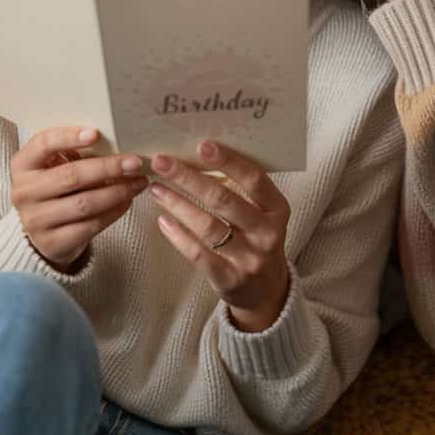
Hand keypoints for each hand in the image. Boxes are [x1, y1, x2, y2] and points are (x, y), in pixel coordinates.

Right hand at [11, 126, 147, 271]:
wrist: (44, 230)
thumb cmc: (56, 187)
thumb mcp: (56, 165)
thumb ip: (76, 152)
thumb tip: (117, 146)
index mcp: (23, 164)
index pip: (44, 144)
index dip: (69, 137)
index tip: (96, 133)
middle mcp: (23, 192)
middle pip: (71, 176)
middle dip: (108, 168)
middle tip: (134, 163)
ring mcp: (35, 221)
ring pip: (84, 203)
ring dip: (117, 191)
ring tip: (138, 182)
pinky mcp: (52, 243)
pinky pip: (90, 226)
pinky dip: (114, 212)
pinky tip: (128, 201)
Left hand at [148, 141, 290, 332]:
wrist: (266, 289)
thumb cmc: (257, 237)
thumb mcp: (262, 213)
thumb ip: (240, 189)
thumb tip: (198, 156)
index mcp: (277, 209)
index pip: (254, 179)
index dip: (228, 161)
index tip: (201, 146)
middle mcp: (267, 233)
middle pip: (223, 200)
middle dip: (188, 178)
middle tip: (162, 162)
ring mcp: (249, 258)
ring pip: (207, 226)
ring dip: (178, 204)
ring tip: (156, 189)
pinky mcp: (229, 279)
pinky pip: (198, 253)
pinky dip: (178, 235)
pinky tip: (163, 219)